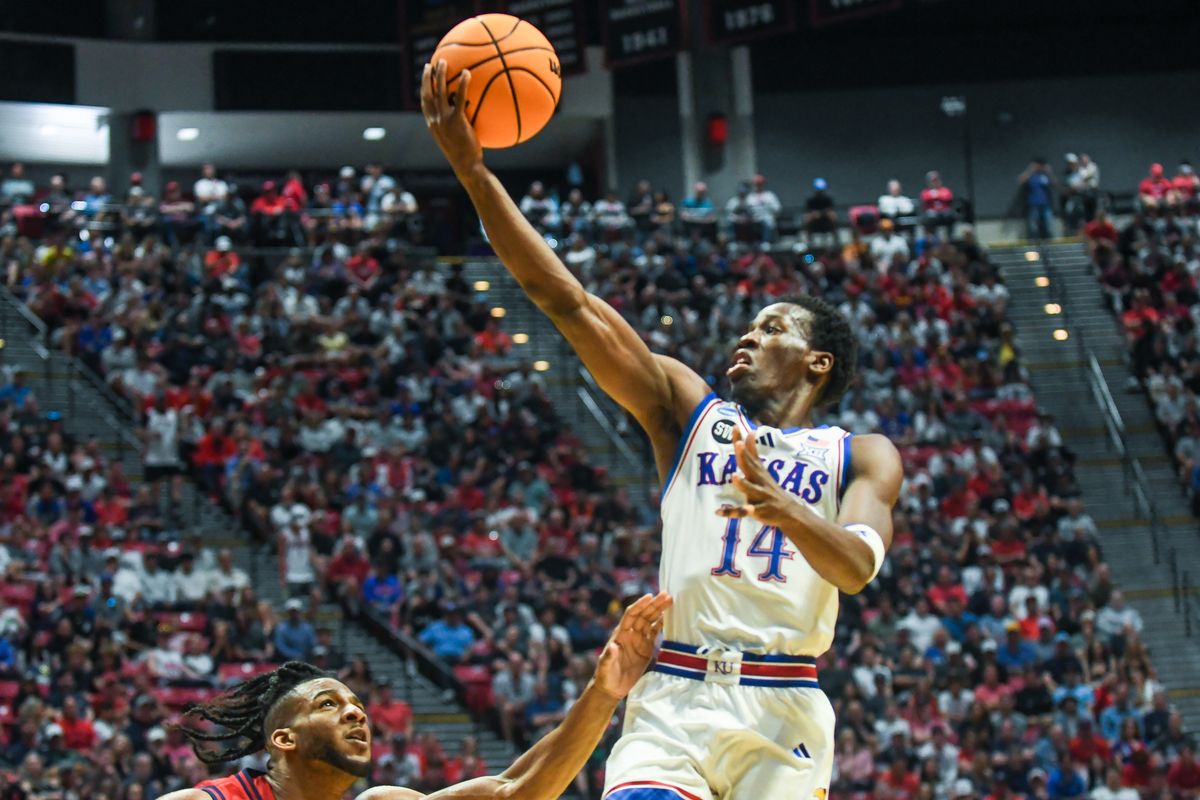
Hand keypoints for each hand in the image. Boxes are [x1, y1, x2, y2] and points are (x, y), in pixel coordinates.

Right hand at [420, 59, 483, 177]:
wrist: (466, 167)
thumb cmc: (465, 156)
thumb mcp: (456, 141)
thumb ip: (456, 127)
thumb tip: (467, 114)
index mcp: (432, 125)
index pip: (424, 103)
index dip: (424, 88)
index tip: (426, 76)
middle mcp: (434, 121)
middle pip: (427, 94)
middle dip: (427, 77)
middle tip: (431, 64)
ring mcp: (444, 120)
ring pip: (439, 92)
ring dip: (440, 75)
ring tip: (444, 61)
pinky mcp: (456, 121)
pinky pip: (460, 98)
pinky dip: (462, 84)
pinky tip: (467, 73)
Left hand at [593, 591, 670, 699]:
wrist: (611, 687)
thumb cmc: (605, 676)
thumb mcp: (605, 666)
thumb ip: (609, 656)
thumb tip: (613, 647)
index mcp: (620, 634)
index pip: (631, 615)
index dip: (640, 605)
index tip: (650, 596)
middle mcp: (630, 634)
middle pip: (643, 615)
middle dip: (654, 605)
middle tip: (666, 595)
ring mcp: (639, 641)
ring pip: (650, 621)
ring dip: (659, 611)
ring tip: (670, 600)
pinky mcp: (646, 649)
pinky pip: (655, 633)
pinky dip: (662, 624)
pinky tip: (669, 617)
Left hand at [715, 426, 800, 527]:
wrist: (790, 512)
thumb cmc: (770, 488)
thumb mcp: (762, 470)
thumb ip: (753, 452)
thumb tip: (750, 432)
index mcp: (757, 471)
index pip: (748, 453)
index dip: (741, 441)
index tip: (734, 426)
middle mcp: (759, 481)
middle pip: (751, 467)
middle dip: (744, 456)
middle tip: (738, 444)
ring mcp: (760, 496)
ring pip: (750, 490)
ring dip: (743, 484)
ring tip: (734, 477)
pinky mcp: (759, 511)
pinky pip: (744, 512)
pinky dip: (732, 513)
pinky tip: (718, 512)